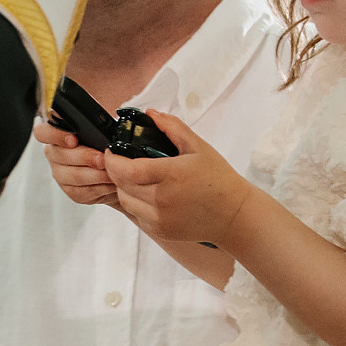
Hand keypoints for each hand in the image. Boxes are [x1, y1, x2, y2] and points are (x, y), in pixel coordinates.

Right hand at [34, 119, 117, 207]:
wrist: (117, 168)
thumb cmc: (105, 145)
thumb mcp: (101, 129)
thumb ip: (95, 124)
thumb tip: (100, 122)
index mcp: (56, 134)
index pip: (42, 132)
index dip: (55, 135)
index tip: (73, 140)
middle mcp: (54, 154)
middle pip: (60, 156)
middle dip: (84, 157)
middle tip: (103, 159)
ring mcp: (60, 174)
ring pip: (72, 176)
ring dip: (95, 174)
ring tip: (112, 172)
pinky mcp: (70, 190)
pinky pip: (81, 191)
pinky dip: (99, 187)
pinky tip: (109, 182)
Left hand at [104, 113, 259, 246]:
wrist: (233, 214)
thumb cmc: (218, 180)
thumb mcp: (198, 146)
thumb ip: (172, 127)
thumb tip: (150, 114)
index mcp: (172, 175)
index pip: (127, 170)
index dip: (112, 160)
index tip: (112, 152)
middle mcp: (163, 200)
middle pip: (121, 184)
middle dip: (115, 171)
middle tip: (122, 161)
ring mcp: (161, 218)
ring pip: (125, 201)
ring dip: (123, 187)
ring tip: (135, 177)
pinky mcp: (161, 231)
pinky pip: (136, 215)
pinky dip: (135, 203)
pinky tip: (147, 194)